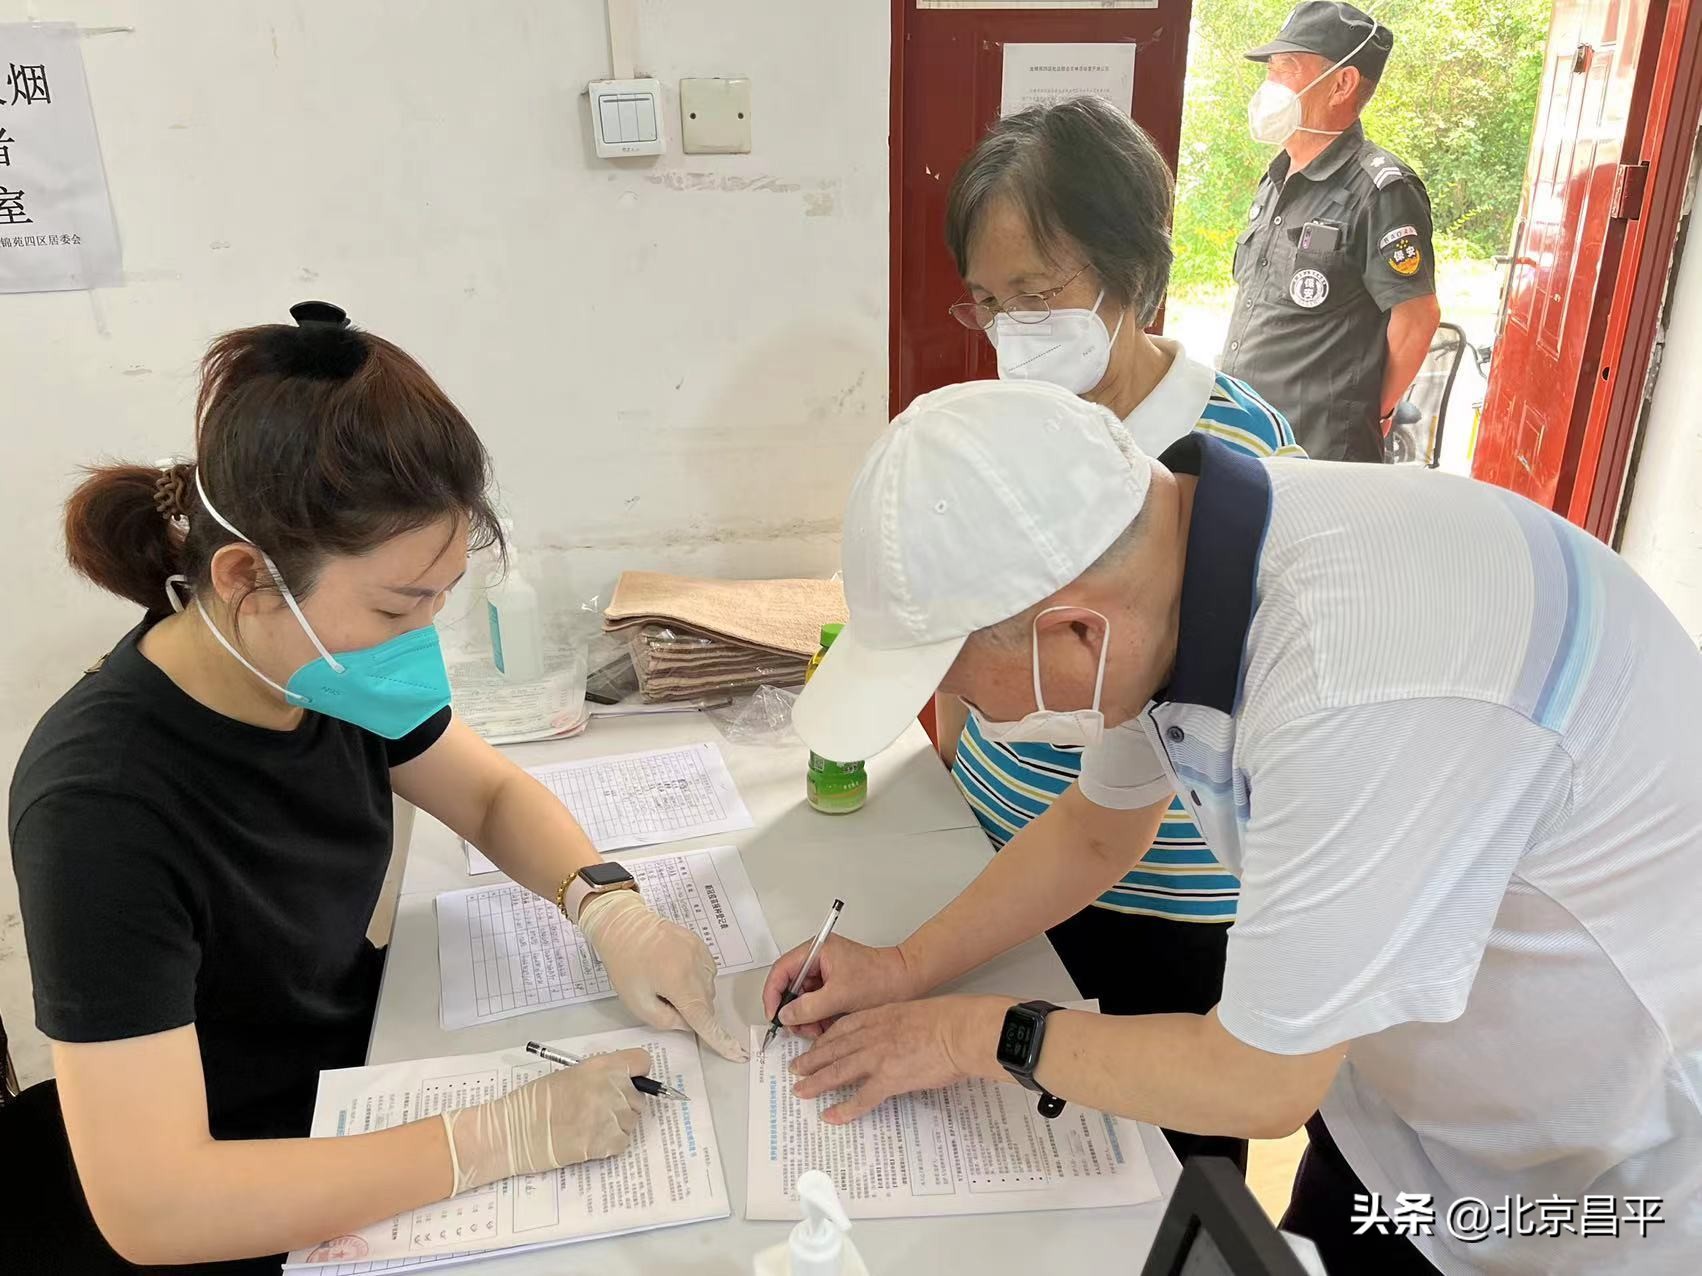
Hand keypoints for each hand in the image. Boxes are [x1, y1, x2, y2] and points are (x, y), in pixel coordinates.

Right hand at [442, 1048, 648, 1192]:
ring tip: (590, 1126)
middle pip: (639, 1096)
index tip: (629, 1081)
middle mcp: (612, 1089)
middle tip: (599, 1109)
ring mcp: (610, 1117)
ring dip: (618, 1124)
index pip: (642, 1062)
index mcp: (601, 1067)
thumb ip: (598, 1076)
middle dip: (625, 1103)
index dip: (637, 1073)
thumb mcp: (568, 1075)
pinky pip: (623, 1142)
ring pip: (632, 1121)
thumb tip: (619, 1082)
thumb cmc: (534, 1101)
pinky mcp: (605, 1144)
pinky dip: (611, 1144)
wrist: (514, 1132)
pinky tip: (590, 1140)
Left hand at [576, 891, 746, 1060]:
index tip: (737, 1052)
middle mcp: (695, 966)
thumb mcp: (637, 1002)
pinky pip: (706, 971)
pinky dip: (695, 978)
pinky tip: (674, 970)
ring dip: (693, 994)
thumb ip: (665, 1020)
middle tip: (662, 1000)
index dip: (720, 1039)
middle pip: (705, 1004)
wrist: (624, 925)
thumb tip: (687, 1023)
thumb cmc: (625, 963)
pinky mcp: (700, 944)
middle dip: (690, 1011)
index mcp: (678, 982)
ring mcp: (700, 952)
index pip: (704, 1018)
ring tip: (665, 980)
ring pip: (707, 988)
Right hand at [761, 934, 922, 1040]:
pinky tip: (825, 1027)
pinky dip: (818, 1016)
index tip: (774, 1015)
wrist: (907, 981)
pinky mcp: (835, 984)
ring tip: (816, 1030)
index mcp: (817, 950)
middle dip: (793, 1010)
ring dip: (806, 1017)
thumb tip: (785, 1015)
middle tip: (799, 1029)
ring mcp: (826, 971)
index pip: (782, 970)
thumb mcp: (840, 996)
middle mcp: (818, 958)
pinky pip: (817, 1002)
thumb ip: (808, 1007)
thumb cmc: (880, 979)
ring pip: (803, 997)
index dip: (773, 993)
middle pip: (791, 985)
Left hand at [790, 995, 1011, 1123]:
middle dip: (811, 1060)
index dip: (824, 1040)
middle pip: (833, 1049)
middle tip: (795, 1069)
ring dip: (816, 1082)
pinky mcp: (889, 1079)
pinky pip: (861, 1098)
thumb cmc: (947, 1019)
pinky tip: (830, 1116)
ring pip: (838, 1071)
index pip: (842, 1028)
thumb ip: (899, 1025)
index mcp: (879, 1016)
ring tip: (801, 1091)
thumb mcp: (915, 1012)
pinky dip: (844, 1109)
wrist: (959, 1030)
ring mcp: (877, 1058)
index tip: (814, 1047)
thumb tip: (899, 1038)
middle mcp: (872, 1035)